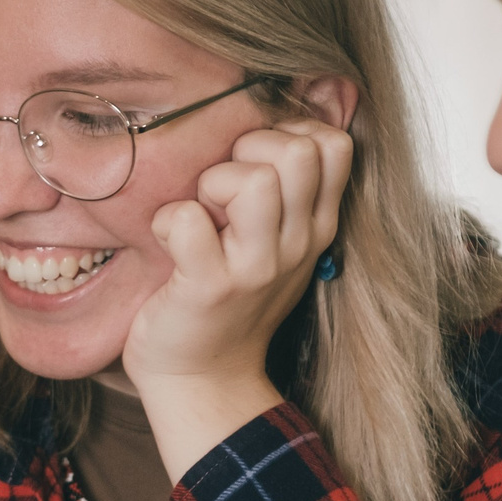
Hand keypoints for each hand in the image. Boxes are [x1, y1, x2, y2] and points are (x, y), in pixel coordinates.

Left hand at [126, 120, 352, 482]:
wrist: (203, 380)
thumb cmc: (229, 301)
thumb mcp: (275, 244)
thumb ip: (284, 191)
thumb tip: (274, 120)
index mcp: (315, 225)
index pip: (333, 143)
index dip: (289, 131)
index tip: (255, 161)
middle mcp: (297, 244)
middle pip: (300, 151)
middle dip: (250, 149)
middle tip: (223, 186)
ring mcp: (257, 267)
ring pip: (255, 180)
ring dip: (214, 182)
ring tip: (201, 213)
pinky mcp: (211, 287)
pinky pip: (188, 220)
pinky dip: (168, 221)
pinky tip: (169, 241)